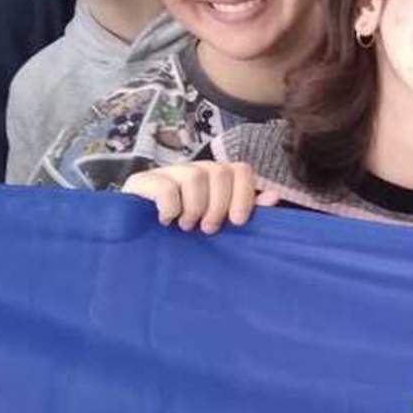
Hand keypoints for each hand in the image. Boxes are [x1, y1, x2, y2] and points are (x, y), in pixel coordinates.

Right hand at [121, 161, 279, 232]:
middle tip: (208, 229)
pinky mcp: (142, 181)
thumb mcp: (219, 223)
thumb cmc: (185, 232)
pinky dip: (171, 208)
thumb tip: (273, 196)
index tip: (236, 222)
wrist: (139, 242)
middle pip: (220, 172)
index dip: (244, 195)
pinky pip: (166, 187)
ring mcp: (168, 172)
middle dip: (218, 206)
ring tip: (186, 226)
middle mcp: (195, 169)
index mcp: (216, 177)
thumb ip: (244, 209)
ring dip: (195, 208)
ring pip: (195, 177)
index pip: (241, 169)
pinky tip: (165, 221)